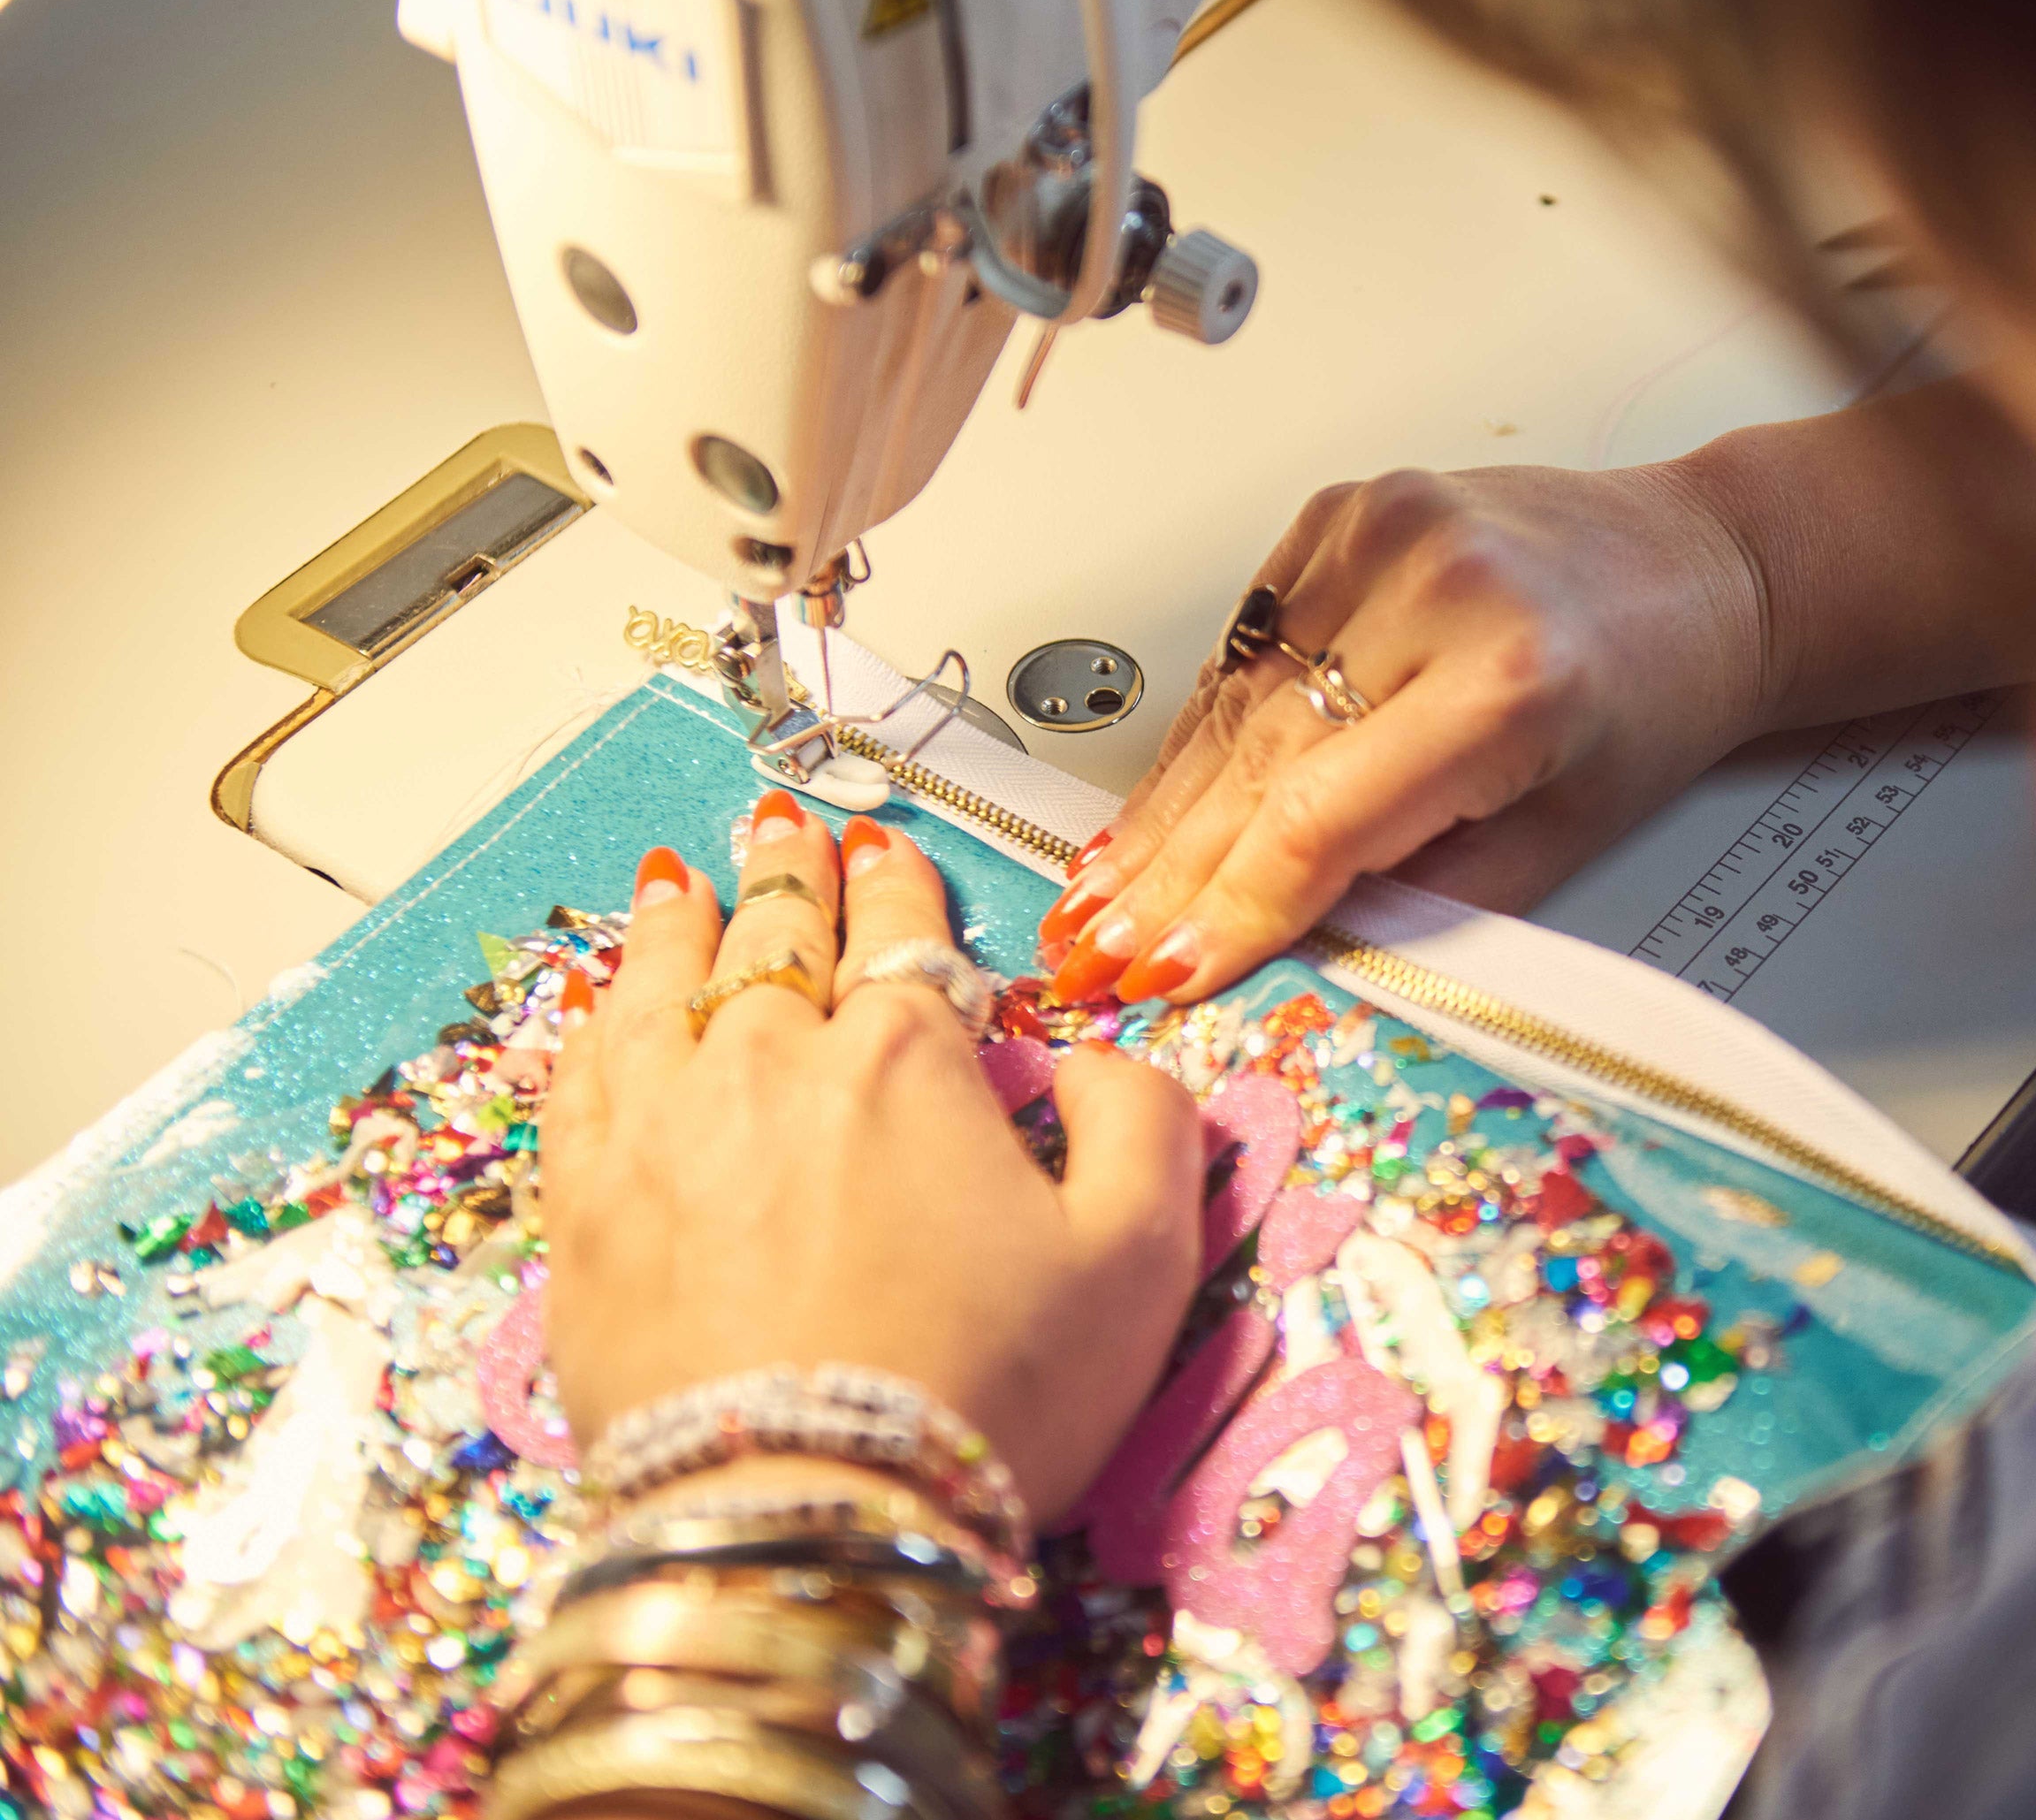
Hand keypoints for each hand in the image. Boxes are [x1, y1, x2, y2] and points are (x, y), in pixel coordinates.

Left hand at [540, 792, 1204, 1518]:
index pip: (901, 934)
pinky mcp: (585, 1212)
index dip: (897, 883)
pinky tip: (599, 1007)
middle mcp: (769, 1064)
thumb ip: (1142, 1119)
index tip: (885, 848)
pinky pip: (579, 1077)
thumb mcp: (1139, 1256)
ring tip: (680, 881)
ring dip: (679, 923)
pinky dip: (593, 1022)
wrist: (809, 1518)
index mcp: (906, 1059)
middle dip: (788, 876)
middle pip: (775, 938)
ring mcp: (660, 1131)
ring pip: (661, 986)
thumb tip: (1098, 1060)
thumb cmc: (986, 1392)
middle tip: (785, 830)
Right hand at [1040, 462, 1771, 1004]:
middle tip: (1092, 956)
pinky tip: (1153, 800)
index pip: (1321, 818)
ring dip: (1161, 809)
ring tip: (1097, 897)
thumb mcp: (1566, 835)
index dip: (1230, 908)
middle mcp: (1435, 589)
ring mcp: (1380, 534)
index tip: (1164, 975)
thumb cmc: (1657, 694)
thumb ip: (1429, 897)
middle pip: (1258, 761)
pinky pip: (1244, 641)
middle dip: (1169, 876)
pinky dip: (1199, 726)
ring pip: (1231, 700)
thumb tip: (1292, 952)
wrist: (1706, 565)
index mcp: (1506, 682)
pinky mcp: (1345, 511)